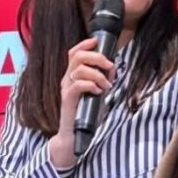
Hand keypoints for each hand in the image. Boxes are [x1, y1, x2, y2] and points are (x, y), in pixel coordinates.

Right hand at [48, 37, 115, 168]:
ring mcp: (66, 89)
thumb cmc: (85, 114)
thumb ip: (102, 79)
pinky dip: (91, 85)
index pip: (73, 53)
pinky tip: (98, 92)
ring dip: (98, 75)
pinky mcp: (67, 100)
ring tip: (106, 85)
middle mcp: (67, 80)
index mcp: (72, 76)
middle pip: (77, 57)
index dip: (84, 44)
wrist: (73, 135)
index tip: (97, 42)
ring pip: (79, 70)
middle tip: (109, 67)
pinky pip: (78, 85)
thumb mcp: (96, 93)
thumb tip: (112, 69)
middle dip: (97, 58)